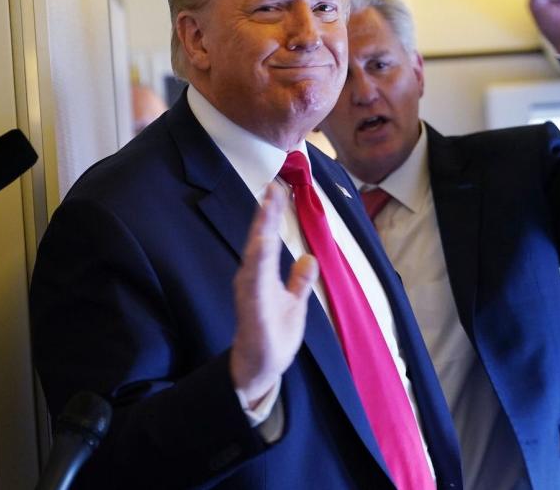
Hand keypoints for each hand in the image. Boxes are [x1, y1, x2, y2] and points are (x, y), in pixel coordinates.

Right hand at [229, 185, 316, 406]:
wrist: (261, 369)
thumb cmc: (273, 335)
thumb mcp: (294, 304)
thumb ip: (299, 281)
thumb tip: (308, 258)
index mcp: (262, 276)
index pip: (267, 239)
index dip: (271, 215)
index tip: (277, 189)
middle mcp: (253, 280)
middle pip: (259, 242)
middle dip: (265, 216)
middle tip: (272, 189)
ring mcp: (251, 296)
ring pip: (255, 259)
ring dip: (260, 234)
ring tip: (266, 210)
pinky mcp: (252, 313)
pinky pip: (254, 287)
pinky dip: (257, 266)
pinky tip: (261, 248)